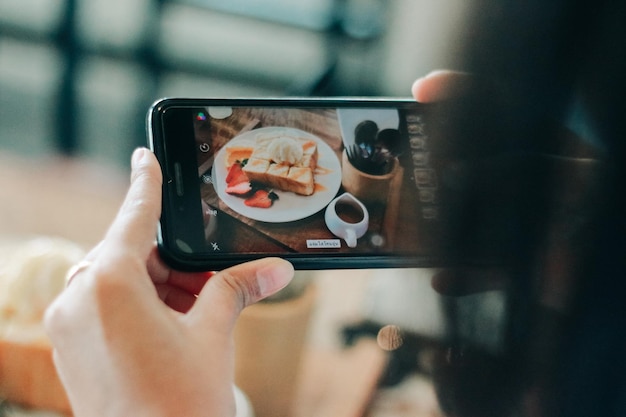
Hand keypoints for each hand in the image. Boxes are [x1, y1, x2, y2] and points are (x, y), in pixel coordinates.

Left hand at [44, 148, 293, 416]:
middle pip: (132, 253)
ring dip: (162, 285)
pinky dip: (142, 304)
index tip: (146, 156)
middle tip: (210, 274)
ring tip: (200, 308)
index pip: (134, 217)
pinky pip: (108, 304)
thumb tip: (276, 268)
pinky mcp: (73, 348)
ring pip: (120, 280)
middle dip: (173, 261)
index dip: (145, 183)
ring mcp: (70, 326)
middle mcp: (79, 299)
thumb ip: (238, 289)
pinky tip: (177, 322)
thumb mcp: (213, 336)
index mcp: (109, 284)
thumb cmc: (179, 406)